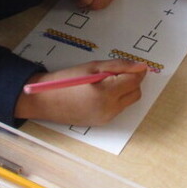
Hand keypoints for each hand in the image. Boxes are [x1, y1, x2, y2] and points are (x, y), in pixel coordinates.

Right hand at [14, 60, 146, 125]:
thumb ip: (119, 66)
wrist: (45, 101)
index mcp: (106, 92)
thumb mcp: (92, 67)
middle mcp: (109, 108)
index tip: (134, 65)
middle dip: (132, 81)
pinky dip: (116, 99)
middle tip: (117, 72)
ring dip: (124, 90)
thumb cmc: (66, 80)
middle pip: (135, 93)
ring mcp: (106, 118)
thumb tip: (141, 66)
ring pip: (128, 101)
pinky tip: (100, 93)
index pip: (134, 81)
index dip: (137, 71)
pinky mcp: (102, 123)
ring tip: (105, 82)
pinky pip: (118, 109)